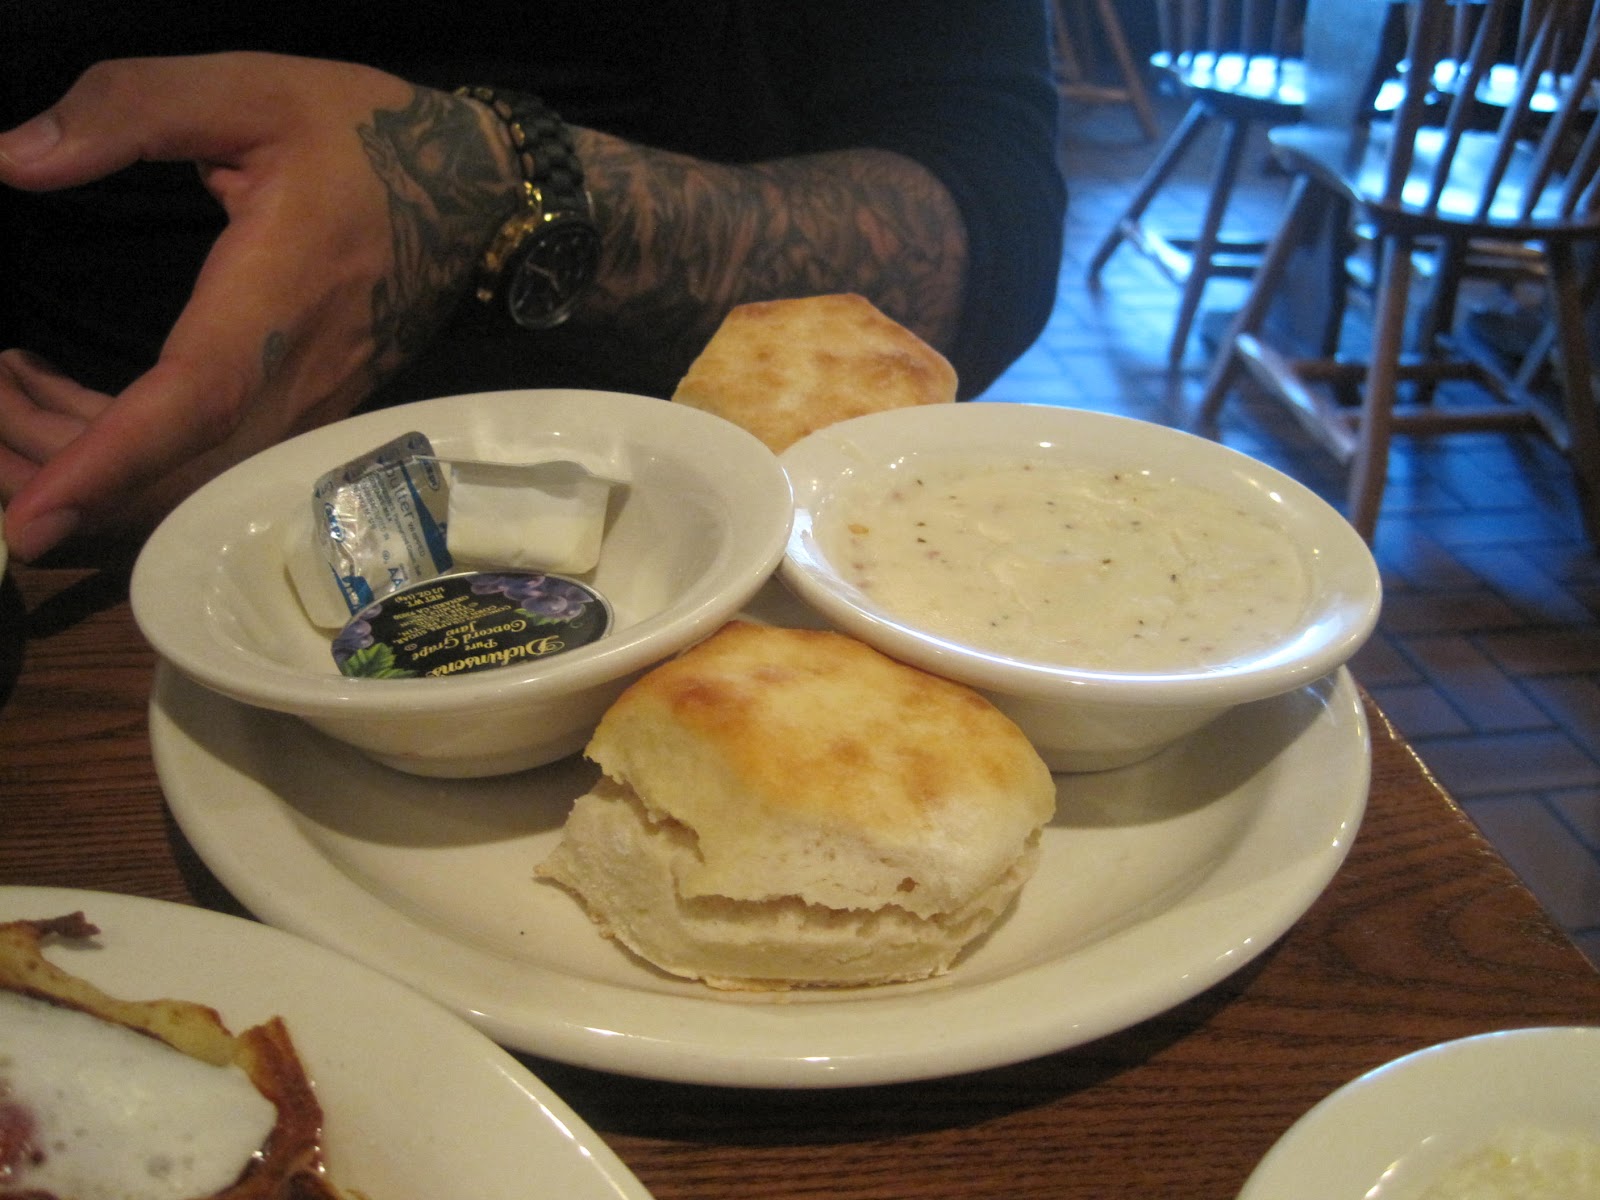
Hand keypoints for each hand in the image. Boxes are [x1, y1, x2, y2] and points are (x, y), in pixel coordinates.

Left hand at [0, 53, 515, 560]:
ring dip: (79, 468)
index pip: (193, 400)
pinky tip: (57, 403)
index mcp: (278, 299)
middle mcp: (297, 381)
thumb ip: (132, 109)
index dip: (110, 459)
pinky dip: (120, 459)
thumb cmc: (366, 137)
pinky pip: (205, 471)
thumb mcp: (252, 90)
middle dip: (54, 471)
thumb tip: (15, 158)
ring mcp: (306, 413)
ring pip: (184, 487)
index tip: (31, 515)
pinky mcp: (302, 420)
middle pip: (175, 476)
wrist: (476, 197)